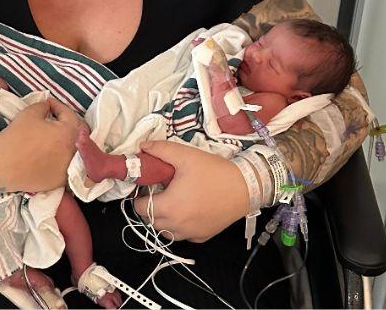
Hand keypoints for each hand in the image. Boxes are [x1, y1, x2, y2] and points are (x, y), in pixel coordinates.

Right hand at [0, 98, 82, 192]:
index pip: (69, 114)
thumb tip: (48, 106)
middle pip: (78, 132)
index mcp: (70, 132)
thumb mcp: (29, 113)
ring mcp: (69, 168)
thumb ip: (43, 106)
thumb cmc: (16, 138)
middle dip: (67, 123)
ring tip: (54, 135)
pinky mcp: (61, 180)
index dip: (58, 106)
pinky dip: (62, 157)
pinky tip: (52, 153)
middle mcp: (75, 151)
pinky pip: (67, 165)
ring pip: (74, 150)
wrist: (0, 168)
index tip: (48, 104)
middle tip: (55, 119)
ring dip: (67, 141)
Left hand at [133, 141, 248, 241]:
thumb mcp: (187, 156)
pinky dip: (181, 225)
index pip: (138, 208)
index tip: (152, 185)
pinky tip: (191, 210)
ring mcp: (189, 234)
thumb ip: (162, 150)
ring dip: (164, 219)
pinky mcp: (201, 237)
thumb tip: (142, 147)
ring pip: (165, 231)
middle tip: (164, 190)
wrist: (246, 187)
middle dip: (151, 207)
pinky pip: (183, 234)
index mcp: (168, 207)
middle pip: (150, 221)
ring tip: (176, 201)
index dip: (141, 195)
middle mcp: (176, 226)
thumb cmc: (215, 172)